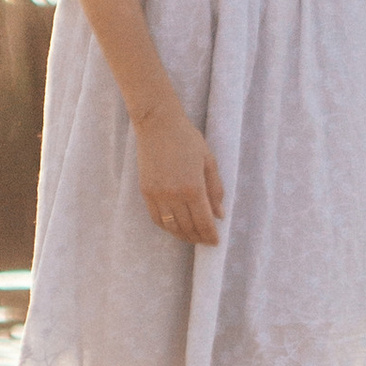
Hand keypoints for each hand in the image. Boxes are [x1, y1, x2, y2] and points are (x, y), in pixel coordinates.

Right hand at [136, 105, 224, 247]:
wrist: (157, 124)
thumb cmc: (187, 139)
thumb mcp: (209, 161)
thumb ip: (215, 190)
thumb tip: (219, 215)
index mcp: (193, 187)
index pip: (204, 222)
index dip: (210, 235)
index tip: (216, 242)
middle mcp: (174, 195)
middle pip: (188, 227)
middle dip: (198, 237)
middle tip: (205, 241)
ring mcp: (158, 195)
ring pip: (171, 227)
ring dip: (183, 235)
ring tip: (192, 237)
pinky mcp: (146, 191)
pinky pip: (157, 218)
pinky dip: (167, 227)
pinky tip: (175, 228)